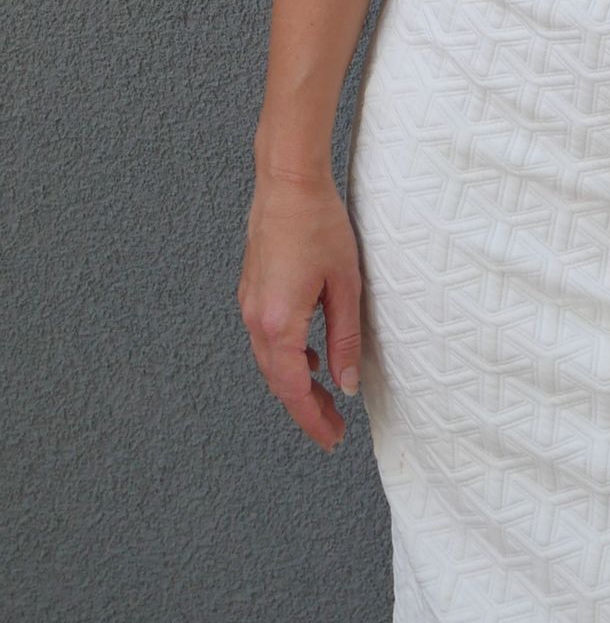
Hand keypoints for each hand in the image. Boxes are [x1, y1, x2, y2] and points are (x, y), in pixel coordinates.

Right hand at [237, 170, 363, 451]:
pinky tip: (309, 358)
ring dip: (295, 384)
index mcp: (279, 322)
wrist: (288, 182)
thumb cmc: (320, 225)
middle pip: (278, 382)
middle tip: (333, 430)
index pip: (293, 390)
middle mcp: (256, 319)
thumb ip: (345, 338)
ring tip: (324, 400)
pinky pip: (267, 338)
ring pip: (270, 361)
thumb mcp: (345, 285)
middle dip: (304, 409)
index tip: (331, 440)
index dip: (312, 419)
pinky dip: (286, 358)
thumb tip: (347, 384)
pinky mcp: (251, 291)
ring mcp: (249, 304)